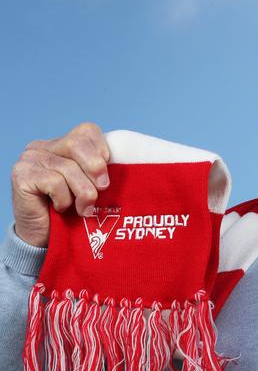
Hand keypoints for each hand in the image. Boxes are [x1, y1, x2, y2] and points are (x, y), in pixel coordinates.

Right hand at [11, 122, 109, 246]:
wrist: (46, 239)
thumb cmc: (73, 212)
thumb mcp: (92, 186)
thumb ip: (101, 170)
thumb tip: (123, 163)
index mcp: (62, 144)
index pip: (87, 131)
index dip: (102, 151)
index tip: (106, 175)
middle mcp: (43, 146)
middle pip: (77, 143)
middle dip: (95, 168)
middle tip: (103, 188)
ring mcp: (30, 159)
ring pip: (68, 167)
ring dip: (83, 193)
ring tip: (84, 209)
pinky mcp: (21, 175)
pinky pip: (54, 181)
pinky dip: (64, 198)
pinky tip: (60, 208)